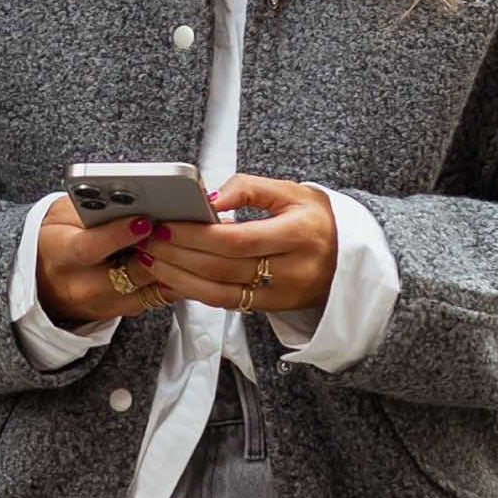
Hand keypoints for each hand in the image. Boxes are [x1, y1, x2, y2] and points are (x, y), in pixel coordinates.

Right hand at [35, 196, 181, 329]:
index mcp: (61, 254)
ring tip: (188, 242)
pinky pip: (155, 298)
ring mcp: (103, 304)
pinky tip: (183, 259)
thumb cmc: (57, 238)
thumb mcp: (62, 214)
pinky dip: (172, 278)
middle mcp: (81, 285)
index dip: (118, 234)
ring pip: (149, 289)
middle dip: (158, 251)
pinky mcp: (121, 312)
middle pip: (130, 273)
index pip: (90, 248)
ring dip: (172, 266)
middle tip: (178, 229)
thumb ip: (91, 206)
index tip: (143, 220)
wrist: (43, 279)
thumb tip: (129, 198)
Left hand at [137, 174, 338, 316]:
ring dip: (179, 277)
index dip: (198, 236)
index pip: (239, 240)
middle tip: (147, 241)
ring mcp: (282, 294)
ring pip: (220, 293)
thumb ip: (250, 189)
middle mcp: (293, 270)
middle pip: (224, 268)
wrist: (350, 258)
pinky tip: (173, 276)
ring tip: (151, 260)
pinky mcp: (271, 308)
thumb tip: (208, 199)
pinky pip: (226, 303)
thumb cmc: (316, 219)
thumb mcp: (292, 192)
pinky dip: (195, 291)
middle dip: (179, 255)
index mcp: (300, 235)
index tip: (167, 224)